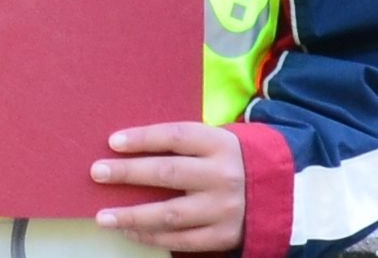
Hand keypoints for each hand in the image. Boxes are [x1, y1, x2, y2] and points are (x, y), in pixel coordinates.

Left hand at [89, 121, 246, 252]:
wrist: (280, 194)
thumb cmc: (231, 163)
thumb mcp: (217, 143)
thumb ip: (183, 146)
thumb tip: (128, 149)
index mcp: (220, 145)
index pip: (176, 137)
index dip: (144, 138)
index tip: (113, 142)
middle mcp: (222, 176)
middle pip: (168, 173)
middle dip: (129, 173)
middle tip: (97, 172)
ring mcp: (223, 209)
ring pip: (170, 214)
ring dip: (132, 216)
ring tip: (103, 216)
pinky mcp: (223, 236)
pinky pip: (181, 240)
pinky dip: (152, 237)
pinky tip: (130, 232)